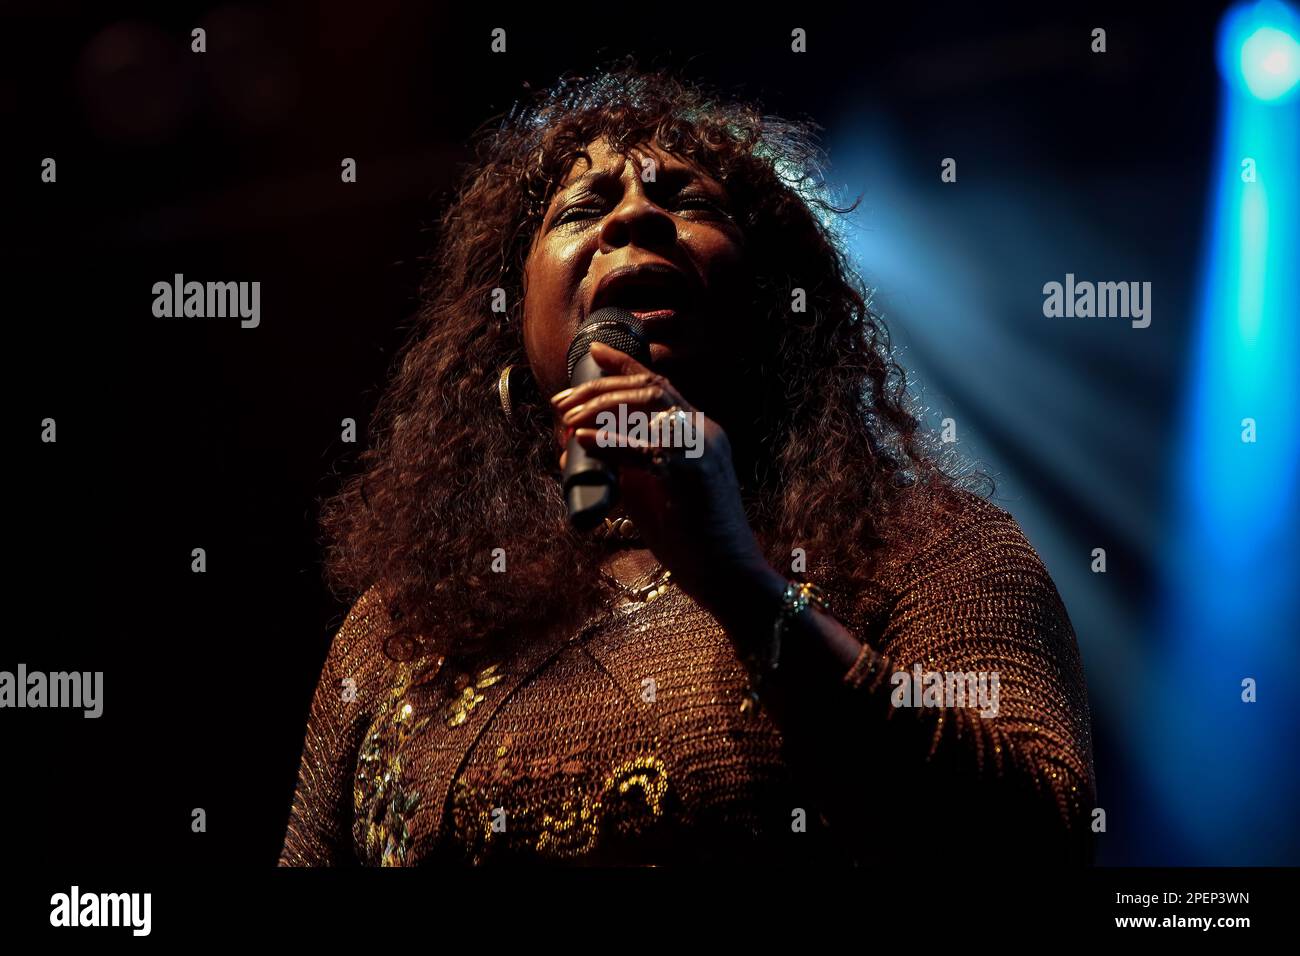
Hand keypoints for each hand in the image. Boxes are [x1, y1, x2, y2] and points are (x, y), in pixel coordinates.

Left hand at [553, 341, 773, 609]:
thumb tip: (572, 446)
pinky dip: (610, 441)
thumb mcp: (649, 493)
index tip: (595, 351)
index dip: (626, 364)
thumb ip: (619, 466)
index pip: (661, 386)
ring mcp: (703, 449)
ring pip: (647, 408)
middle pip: (649, 390)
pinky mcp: (694, 473)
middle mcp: (705, 432)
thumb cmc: (691, 541)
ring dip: (600, 408)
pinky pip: (645, 448)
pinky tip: (584, 439)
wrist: (731, 576)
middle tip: (562, 402)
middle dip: (599, 389)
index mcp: (700, 433)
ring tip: (567, 418)